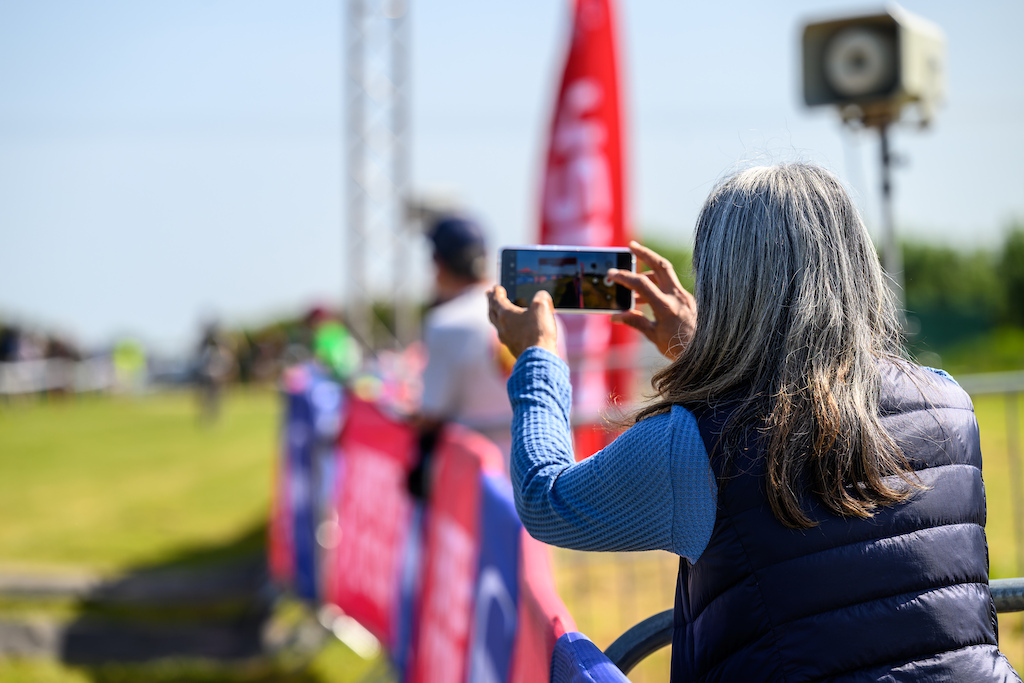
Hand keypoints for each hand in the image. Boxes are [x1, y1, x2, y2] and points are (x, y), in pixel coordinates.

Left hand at [487, 286, 558, 358]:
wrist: (539, 357)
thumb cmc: (538, 331)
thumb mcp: (542, 306)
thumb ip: (541, 297)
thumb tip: (541, 296)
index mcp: (505, 314)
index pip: (497, 300)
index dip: (496, 292)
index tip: (495, 287)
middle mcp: (502, 327)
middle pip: (492, 312)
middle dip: (491, 303)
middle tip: (489, 296)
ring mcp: (506, 340)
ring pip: (497, 325)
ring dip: (496, 316)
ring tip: (498, 313)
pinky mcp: (513, 349)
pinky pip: (506, 336)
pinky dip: (506, 328)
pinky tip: (512, 330)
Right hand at [608, 241, 695, 360]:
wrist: (706, 354)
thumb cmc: (679, 349)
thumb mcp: (654, 336)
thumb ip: (636, 322)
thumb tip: (617, 316)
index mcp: (666, 307)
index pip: (642, 284)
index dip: (624, 277)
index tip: (612, 273)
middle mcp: (678, 297)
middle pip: (661, 265)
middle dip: (645, 253)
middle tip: (631, 246)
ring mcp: (685, 297)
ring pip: (666, 274)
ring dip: (649, 273)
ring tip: (634, 284)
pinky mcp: (689, 300)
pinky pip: (671, 287)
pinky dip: (658, 286)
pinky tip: (649, 298)